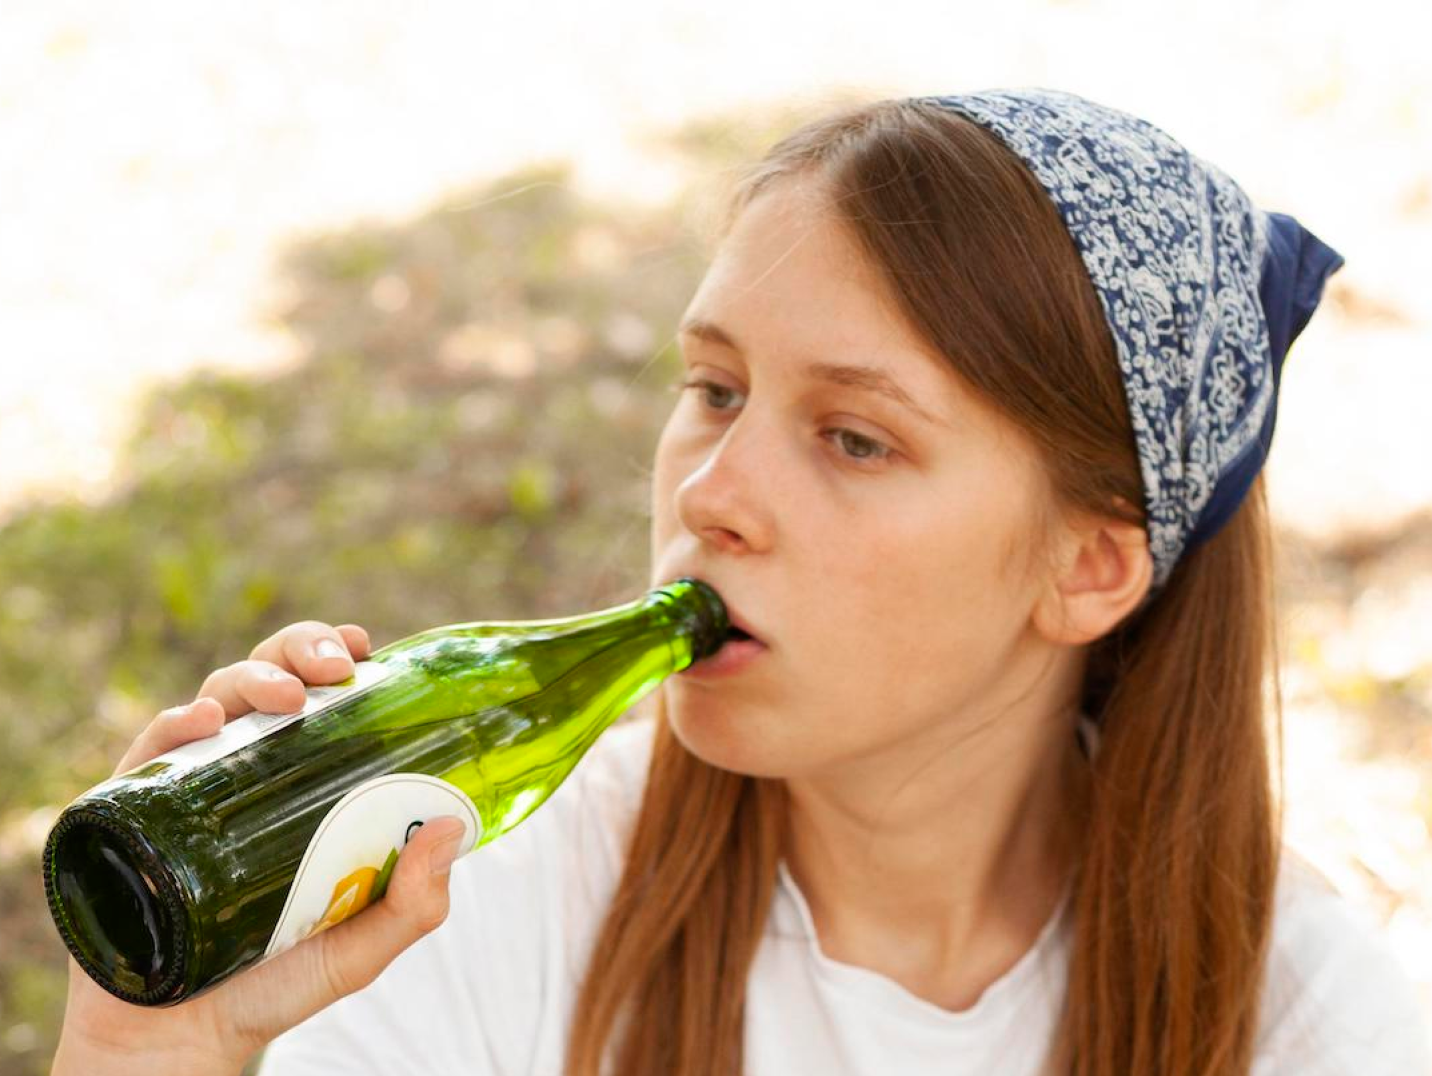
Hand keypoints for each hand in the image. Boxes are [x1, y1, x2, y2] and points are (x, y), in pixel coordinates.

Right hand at [53, 622, 468, 1074]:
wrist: (180, 1043)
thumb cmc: (276, 984)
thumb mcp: (361, 948)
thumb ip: (415, 903)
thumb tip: (455, 828)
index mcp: (302, 783)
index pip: (321, 699)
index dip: (337, 657)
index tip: (364, 649)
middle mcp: (246, 773)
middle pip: (270, 681)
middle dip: (300, 650)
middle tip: (331, 667)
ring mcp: (190, 789)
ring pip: (217, 699)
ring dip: (253, 678)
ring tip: (286, 697)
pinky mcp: (132, 815)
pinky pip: (149, 752)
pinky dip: (176, 724)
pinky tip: (205, 721)